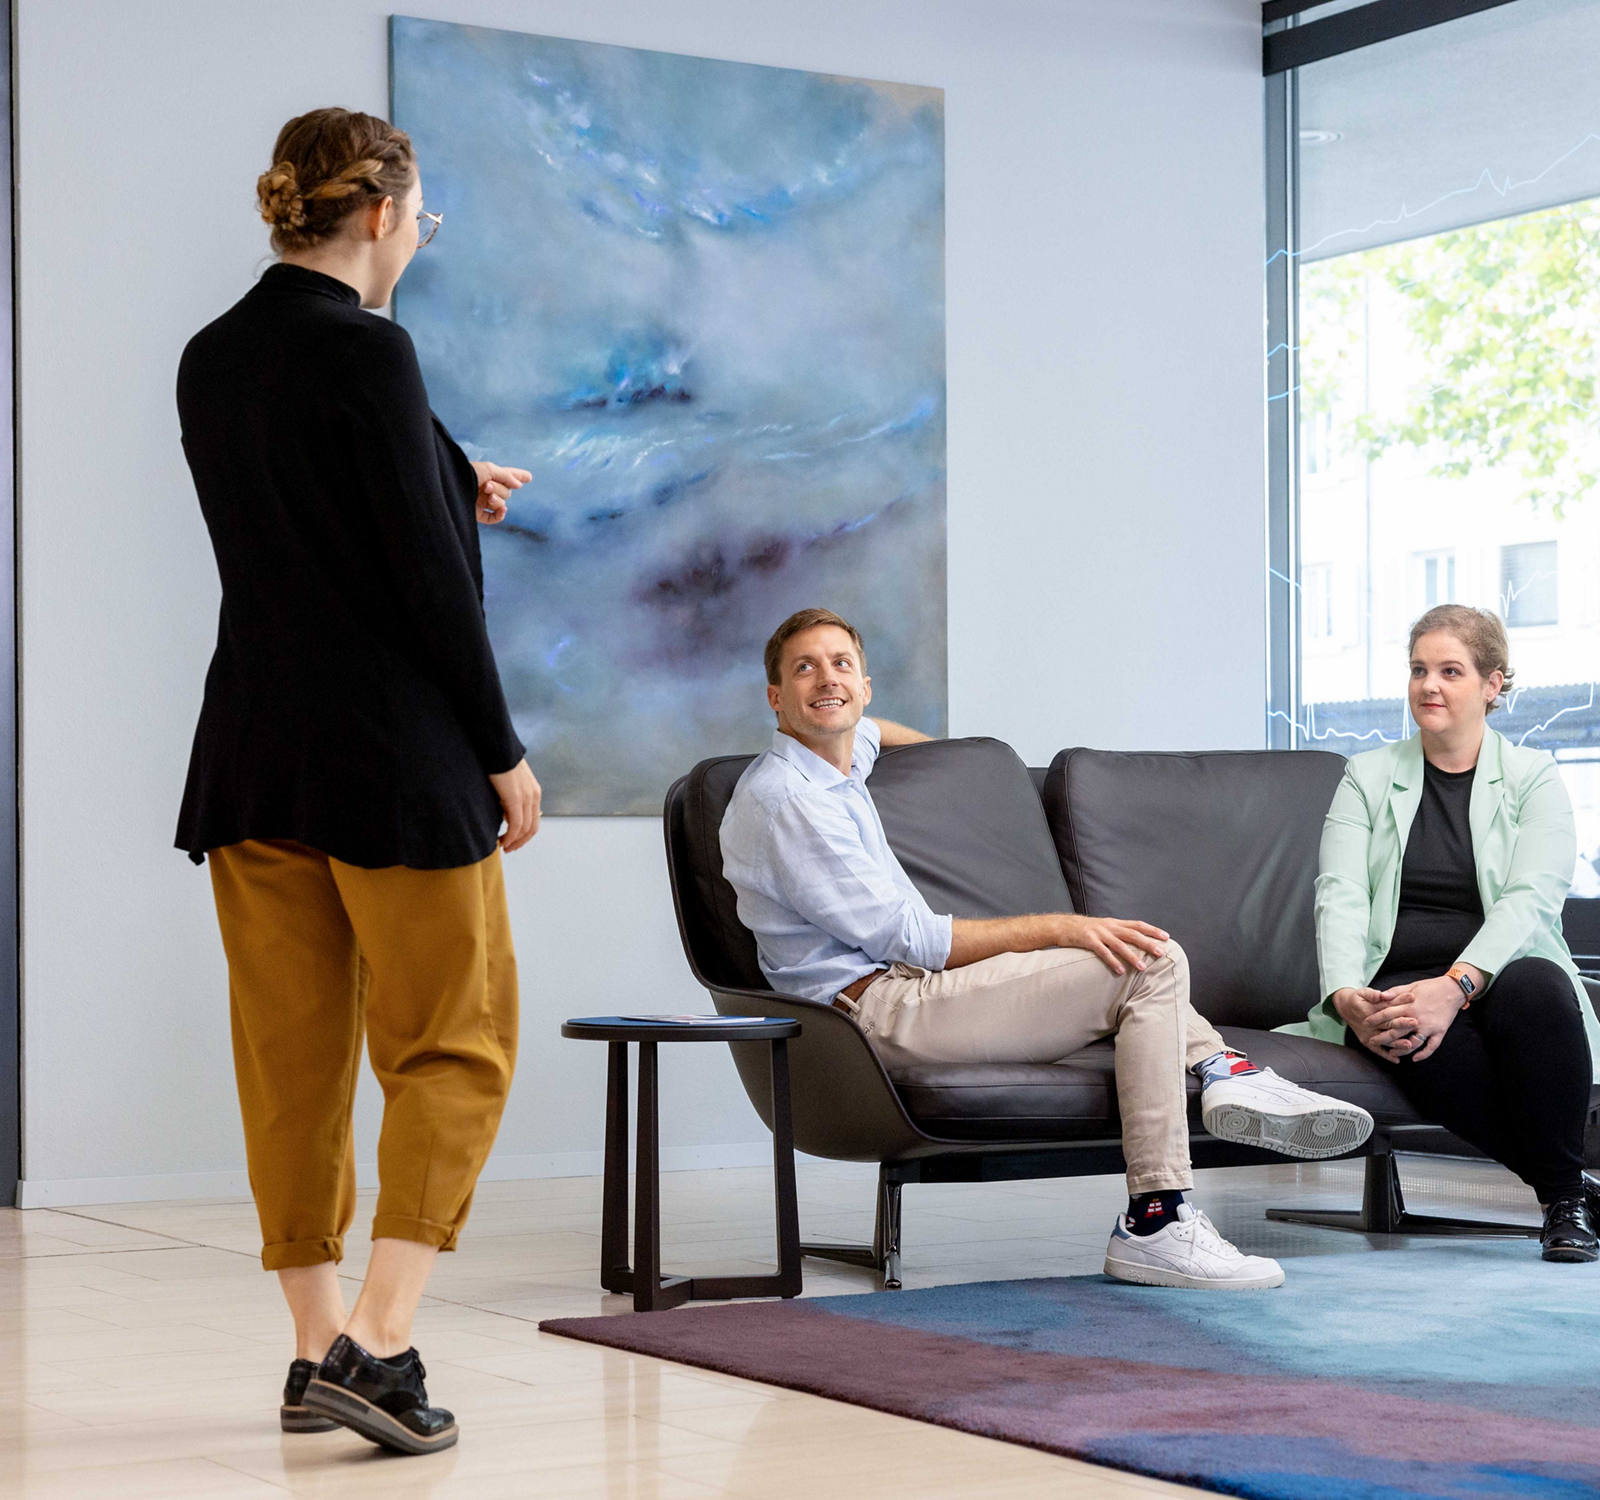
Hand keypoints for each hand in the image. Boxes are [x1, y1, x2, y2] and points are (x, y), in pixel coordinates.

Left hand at [470, 461, 531, 523]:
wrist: (451, 485)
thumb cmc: (469, 473)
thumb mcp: (490, 469)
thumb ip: (507, 476)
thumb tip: (519, 486)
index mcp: (489, 475)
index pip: (507, 475)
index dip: (518, 476)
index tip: (529, 477)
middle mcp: (487, 488)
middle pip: (506, 492)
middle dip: (500, 489)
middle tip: (487, 485)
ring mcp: (483, 501)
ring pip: (502, 504)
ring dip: (497, 499)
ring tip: (486, 494)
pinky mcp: (478, 514)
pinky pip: (494, 518)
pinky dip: (499, 515)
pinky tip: (501, 510)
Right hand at [489, 759, 540, 851]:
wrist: (497, 747)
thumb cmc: (498, 762)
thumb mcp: (508, 782)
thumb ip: (510, 796)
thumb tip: (503, 812)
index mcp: (533, 792)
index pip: (534, 820)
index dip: (524, 834)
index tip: (512, 841)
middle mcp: (534, 796)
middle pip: (532, 828)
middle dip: (520, 841)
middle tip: (508, 849)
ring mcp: (526, 797)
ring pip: (525, 829)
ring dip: (514, 841)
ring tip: (503, 847)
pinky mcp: (515, 798)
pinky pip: (516, 824)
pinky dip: (510, 836)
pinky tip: (503, 841)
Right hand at [1055, 914, 1169, 975]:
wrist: (1062, 926)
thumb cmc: (1085, 930)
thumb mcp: (1104, 927)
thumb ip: (1118, 933)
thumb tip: (1135, 942)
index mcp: (1114, 923)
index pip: (1138, 924)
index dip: (1152, 930)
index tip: (1166, 937)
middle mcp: (1109, 926)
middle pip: (1132, 934)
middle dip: (1148, 943)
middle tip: (1161, 952)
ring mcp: (1099, 933)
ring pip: (1119, 945)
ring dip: (1132, 956)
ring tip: (1143, 967)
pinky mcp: (1088, 940)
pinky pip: (1102, 952)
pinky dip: (1112, 961)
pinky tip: (1120, 971)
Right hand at [1331, 986, 1405, 1061]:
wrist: (1344, 1007)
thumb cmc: (1358, 998)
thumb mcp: (1362, 992)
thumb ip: (1372, 994)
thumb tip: (1381, 995)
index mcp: (1367, 1011)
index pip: (1386, 1011)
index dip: (1399, 1009)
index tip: (1411, 1008)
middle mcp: (1367, 1024)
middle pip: (1387, 1025)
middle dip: (1402, 1025)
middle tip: (1415, 1023)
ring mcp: (1367, 1034)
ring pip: (1384, 1040)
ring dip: (1397, 1043)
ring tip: (1410, 1045)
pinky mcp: (1366, 1041)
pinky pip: (1376, 1050)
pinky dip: (1386, 1055)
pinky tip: (1397, 1060)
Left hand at [1367, 975, 1464, 1062]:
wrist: (1453, 990)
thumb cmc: (1430, 987)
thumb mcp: (1410, 986)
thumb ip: (1395, 992)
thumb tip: (1381, 996)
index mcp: (1409, 1006)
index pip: (1387, 1014)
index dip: (1375, 1019)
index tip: (1365, 1023)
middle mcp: (1417, 1018)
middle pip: (1396, 1031)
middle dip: (1383, 1038)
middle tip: (1372, 1041)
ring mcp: (1429, 1027)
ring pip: (1413, 1043)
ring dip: (1401, 1049)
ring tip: (1392, 1053)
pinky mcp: (1440, 1032)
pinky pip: (1432, 1046)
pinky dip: (1424, 1054)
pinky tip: (1414, 1058)